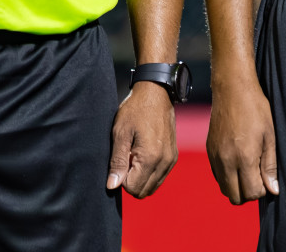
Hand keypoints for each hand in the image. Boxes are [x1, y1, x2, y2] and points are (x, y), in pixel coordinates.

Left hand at [107, 82, 177, 198]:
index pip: (133, 188)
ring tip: (133, 155)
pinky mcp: (173, 157)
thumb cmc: (135, 110)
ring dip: (140, 178)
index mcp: (150, 158)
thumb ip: (117, 162)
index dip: (121, 178)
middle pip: (143, 192)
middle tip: (125, 158)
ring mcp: (171, 161)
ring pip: (152, 187)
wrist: (156, 93)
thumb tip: (112, 186)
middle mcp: (164, 163)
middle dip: (131, 181)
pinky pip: (160, 177)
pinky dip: (149, 173)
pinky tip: (142, 154)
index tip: (120, 159)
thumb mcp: (120, 133)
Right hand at [206, 79, 276, 203]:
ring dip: (236, 186)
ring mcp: (215, 156)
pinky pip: (217, 175)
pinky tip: (237, 161)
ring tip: (248, 169)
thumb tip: (273, 190)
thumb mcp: (270, 136)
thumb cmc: (255, 108)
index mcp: (244, 157)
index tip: (266, 176)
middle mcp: (226, 160)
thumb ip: (270, 165)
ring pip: (224, 189)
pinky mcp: (210, 150)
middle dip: (248, 192)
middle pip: (235, 197)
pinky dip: (227, 176)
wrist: (232, 88)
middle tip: (257, 176)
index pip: (252, 193)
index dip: (262, 189)